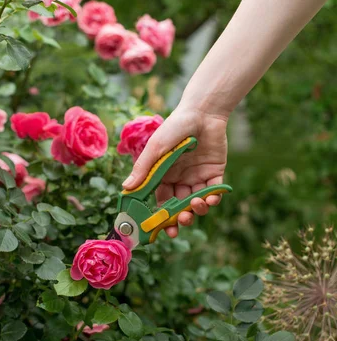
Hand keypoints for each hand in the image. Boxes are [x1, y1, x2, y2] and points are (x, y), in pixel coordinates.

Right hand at [122, 106, 227, 236]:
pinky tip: (210, 199)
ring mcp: (197, 177)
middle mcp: (180, 179)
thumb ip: (143, 168)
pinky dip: (213, 199)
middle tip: (181, 223)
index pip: (160, 200)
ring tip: (196, 205)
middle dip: (180, 218)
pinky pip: (214, 191)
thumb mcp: (156, 148)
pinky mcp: (214, 173)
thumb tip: (125, 188)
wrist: (202, 112)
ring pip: (196, 201)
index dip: (160, 215)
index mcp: (163, 175)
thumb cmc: (174, 127)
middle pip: (179, 206)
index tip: (160, 227)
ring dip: (197, 209)